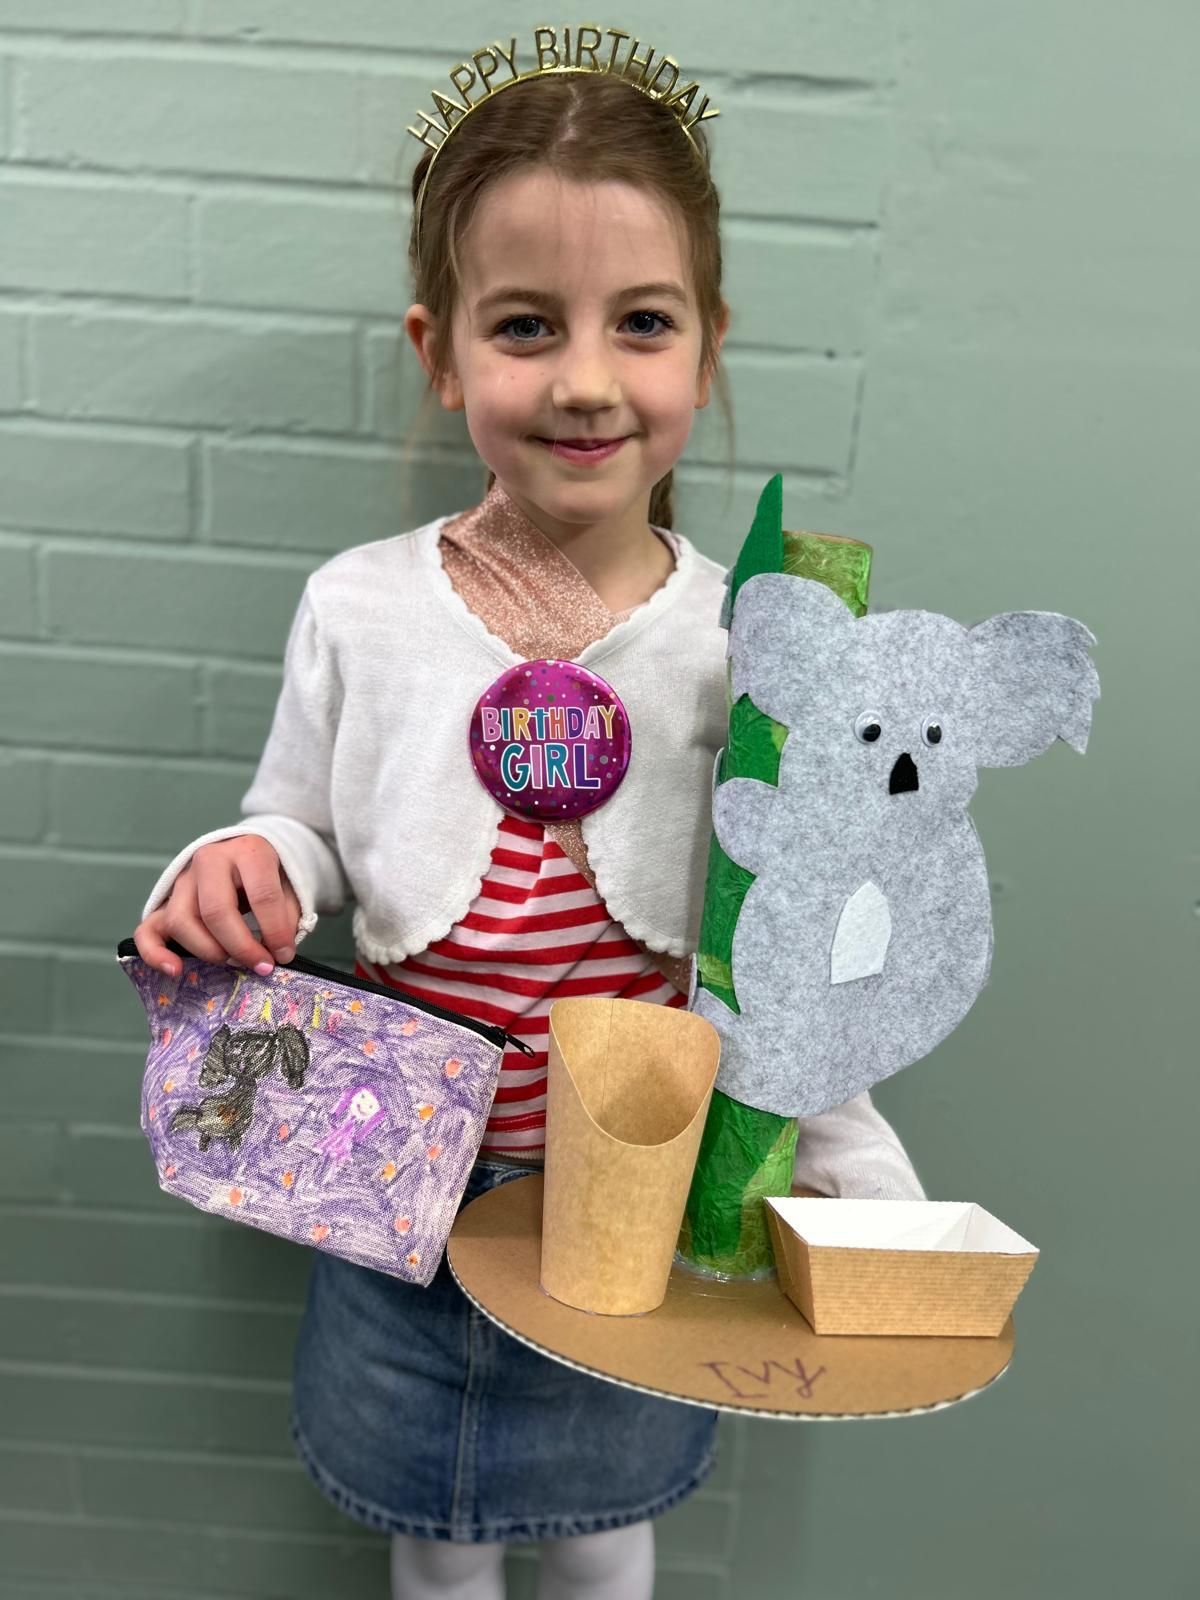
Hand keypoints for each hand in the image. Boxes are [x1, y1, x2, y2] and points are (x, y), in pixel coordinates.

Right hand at [133, 834, 300, 977]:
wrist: (247, 851)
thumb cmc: (270, 873)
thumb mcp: (289, 885)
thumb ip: (286, 915)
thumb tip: (277, 951)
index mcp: (247, 851)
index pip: (261, 895)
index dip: (276, 931)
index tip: (284, 955)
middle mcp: (209, 860)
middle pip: (216, 911)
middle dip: (241, 947)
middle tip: (261, 965)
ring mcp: (182, 880)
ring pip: (181, 921)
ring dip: (209, 951)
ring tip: (233, 962)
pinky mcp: (165, 901)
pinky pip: (147, 930)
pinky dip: (156, 954)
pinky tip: (175, 970)